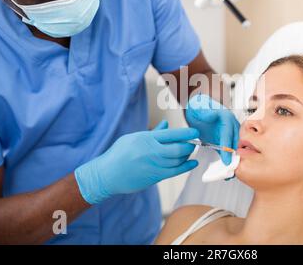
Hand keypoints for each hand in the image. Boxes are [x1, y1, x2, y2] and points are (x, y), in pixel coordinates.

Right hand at [74, 121, 198, 203]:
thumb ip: (153, 133)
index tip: (196, 132)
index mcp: (146, 138)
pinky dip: (186, 167)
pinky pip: (175, 172)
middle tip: (194, 142)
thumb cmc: (119, 154)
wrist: (107, 175)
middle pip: (178, 148)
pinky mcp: (155, 177)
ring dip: (187, 155)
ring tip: (190, 151)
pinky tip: (193, 163)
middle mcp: (152, 151)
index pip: (171, 134)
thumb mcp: (133, 138)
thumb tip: (167, 124)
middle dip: (189, 145)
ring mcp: (154, 165)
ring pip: (178, 160)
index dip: (187, 133)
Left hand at [185, 94, 239, 165]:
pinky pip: (228, 152)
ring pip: (235, 149)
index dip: (227, 148)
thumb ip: (205, 111)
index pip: (228, 134)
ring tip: (229, 174)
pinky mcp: (225, 140)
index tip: (227, 159)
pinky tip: (226, 171)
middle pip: (236, 143)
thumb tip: (212, 114)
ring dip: (233, 161)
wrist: (197, 108)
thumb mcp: (198, 106)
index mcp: (226, 117)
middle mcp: (231, 125)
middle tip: (230, 171)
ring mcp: (229, 133)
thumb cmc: (198, 106)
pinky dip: (228, 161)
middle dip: (234, 158)